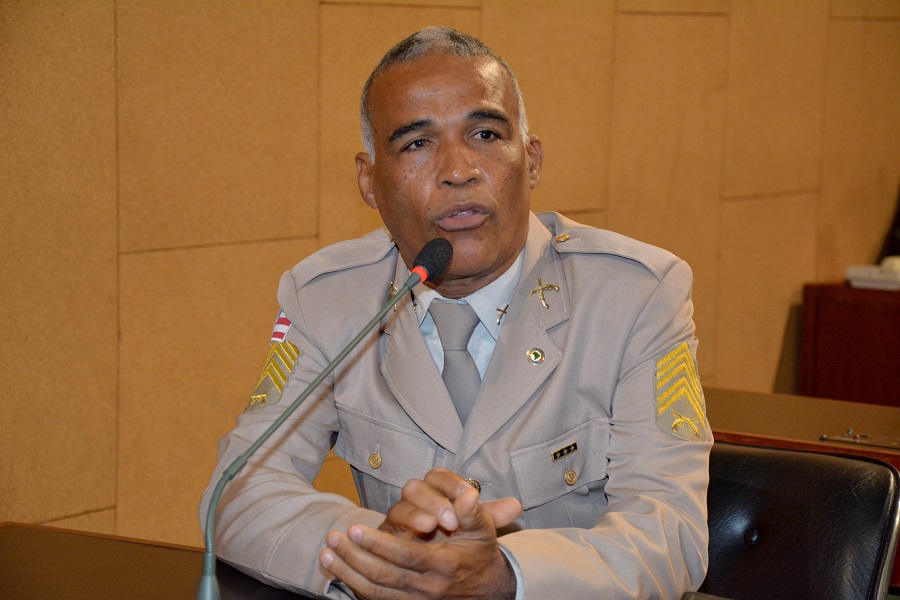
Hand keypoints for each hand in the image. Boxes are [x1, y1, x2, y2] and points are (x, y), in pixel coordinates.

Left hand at [318, 468, 521, 598]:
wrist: (489, 590)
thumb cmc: (480, 554)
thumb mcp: (483, 531)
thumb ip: (473, 512)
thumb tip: (468, 494)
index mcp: (443, 566)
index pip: (405, 556)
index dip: (378, 544)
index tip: (355, 528)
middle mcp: (427, 588)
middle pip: (383, 575)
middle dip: (354, 557)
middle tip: (333, 537)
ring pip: (374, 591)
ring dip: (347, 572)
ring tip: (326, 553)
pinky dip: (354, 586)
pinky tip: (338, 570)